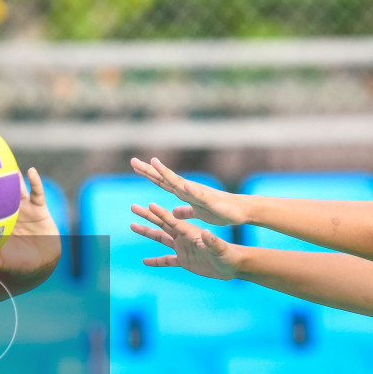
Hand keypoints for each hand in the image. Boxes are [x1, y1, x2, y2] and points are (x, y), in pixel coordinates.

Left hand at [0, 167, 61, 277]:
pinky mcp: (40, 208)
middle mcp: (8, 210)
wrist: (39, 266)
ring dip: (12, 174)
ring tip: (5, 158)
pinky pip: (38, 192)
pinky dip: (36, 182)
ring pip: (17, 187)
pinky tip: (31, 171)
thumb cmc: (14, 263)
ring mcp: (24, 208)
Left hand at [129, 156, 249, 225]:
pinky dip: (190, 190)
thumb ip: (185, 210)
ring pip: (178, 183)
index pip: (162, 181)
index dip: (149, 173)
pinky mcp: (208, 200)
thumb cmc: (219, 210)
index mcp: (184, 192)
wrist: (239, 211)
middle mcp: (188, 189)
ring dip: (166, 173)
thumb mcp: (197, 213)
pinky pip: (198, 195)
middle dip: (149, 169)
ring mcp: (198, 193)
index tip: (135, 164)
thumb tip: (173, 211)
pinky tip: (183, 185)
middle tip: (132, 161)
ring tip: (154, 163)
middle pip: (165, 178)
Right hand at [129, 198, 242, 281]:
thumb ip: (212, 241)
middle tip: (133, 207)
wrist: (233, 264)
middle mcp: (184, 237)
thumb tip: (206, 233)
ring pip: (160, 238)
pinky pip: (166, 260)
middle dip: (147, 216)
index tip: (149, 204)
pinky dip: (155, 260)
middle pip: (161, 224)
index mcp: (191, 233)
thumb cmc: (228, 255)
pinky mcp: (184, 261)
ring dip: (146, 232)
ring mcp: (182, 248)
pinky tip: (144, 261)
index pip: (173, 221)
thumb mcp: (220, 249)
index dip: (161, 213)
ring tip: (132, 225)